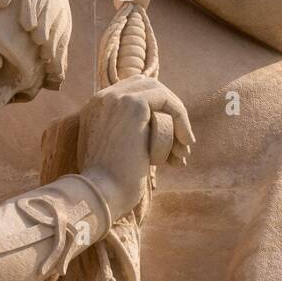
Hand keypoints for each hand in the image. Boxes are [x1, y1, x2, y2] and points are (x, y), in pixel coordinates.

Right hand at [77, 76, 193, 213]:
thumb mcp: (116, 154)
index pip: (131, 92)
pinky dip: (181, 118)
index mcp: (95, 108)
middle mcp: (102, 98)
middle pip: (146, 86)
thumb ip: (128, 136)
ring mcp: (115, 98)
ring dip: (177, 115)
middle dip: (168, 109)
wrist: (101, 194)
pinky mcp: (132, 105)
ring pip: (158, 91)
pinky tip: (186, 140)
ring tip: (185, 145)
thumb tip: (156, 135)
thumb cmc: (109, 184)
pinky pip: (166, 101)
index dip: (155, 109)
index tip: (170, 139)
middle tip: (180, 139)